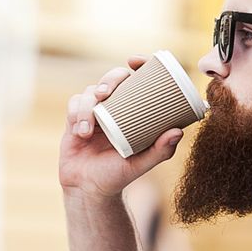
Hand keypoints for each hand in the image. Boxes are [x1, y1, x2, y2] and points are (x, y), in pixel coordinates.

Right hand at [59, 54, 187, 198]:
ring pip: (88, 92)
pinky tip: (80, 132)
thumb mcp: (141, 165)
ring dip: (87, 106)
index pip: (136, 80)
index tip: (134, 60)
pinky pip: (73, 105)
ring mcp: (93, 112)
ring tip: (88, 129)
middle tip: (106, 93)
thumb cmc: (117, 176)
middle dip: (108, 79)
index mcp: (132, 113)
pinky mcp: (74, 119)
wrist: (89, 190)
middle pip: (112, 78)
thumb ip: (160, 151)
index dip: (137, 65)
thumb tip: (178, 131)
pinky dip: (76, 115)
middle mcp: (114, 108)